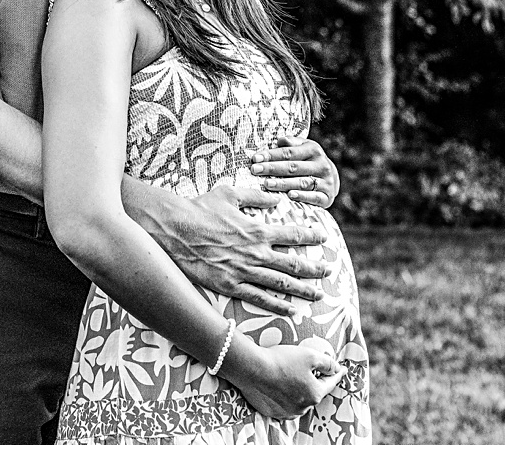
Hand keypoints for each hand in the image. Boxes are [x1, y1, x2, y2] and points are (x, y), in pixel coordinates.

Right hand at [148, 183, 329, 313]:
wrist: (174, 230)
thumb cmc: (200, 209)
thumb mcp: (229, 194)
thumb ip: (255, 197)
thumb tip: (275, 198)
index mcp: (257, 230)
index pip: (293, 233)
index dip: (311, 235)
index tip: (323, 237)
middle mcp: (255, 253)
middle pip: (294, 263)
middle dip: (315, 268)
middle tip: (329, 271)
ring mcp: (244, 272)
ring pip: (281, 284)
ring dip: (302, 290)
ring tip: (318, 295)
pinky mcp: (230, 286)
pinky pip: (259, 299)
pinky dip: (277, 306)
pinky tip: (291, 311)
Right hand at [226, 340, 342, 419]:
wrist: (251, 368)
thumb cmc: (281, 360)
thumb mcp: (310, 355)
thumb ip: (327, 363)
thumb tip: (337, 368)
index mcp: (314, 395)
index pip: (330, 383)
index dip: (336, 374)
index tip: (342, 369)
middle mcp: (302, 408)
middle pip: (313, 392)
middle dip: (313, 381)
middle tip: (309, 368)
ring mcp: (286, 412)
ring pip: (298, 400)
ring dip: (298, 390)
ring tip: (290, 376)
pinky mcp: (271, 412)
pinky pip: (283, 404)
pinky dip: (284, 396)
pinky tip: (278, 385)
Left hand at [248, 135, 340, 208]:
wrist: (331, 179)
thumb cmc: (308, 161)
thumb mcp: (303, 148)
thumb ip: (291, 144)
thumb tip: (280, 140)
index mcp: (313, 150)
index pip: (288, 152)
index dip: (271, 155)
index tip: (255, 158)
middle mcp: (321, 165)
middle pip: (293, 167)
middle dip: (272, 168)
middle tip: (255, 170)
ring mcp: (326, 181)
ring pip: (301, 182)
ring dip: (283, 183)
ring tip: (267, 184)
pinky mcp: (327, 197)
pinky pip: (314, 197)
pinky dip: (302, 196)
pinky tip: (290, 195)